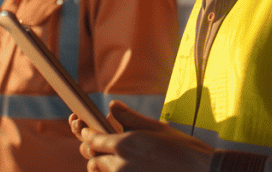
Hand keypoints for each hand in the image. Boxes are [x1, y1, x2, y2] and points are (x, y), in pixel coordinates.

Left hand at [69, 100, 213, 171]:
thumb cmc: (184, 149)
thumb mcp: (157, 128)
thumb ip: (130, 118)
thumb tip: (113, 106)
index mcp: (125, 144)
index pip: (93, 140)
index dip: (87, 135)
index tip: (86, 131)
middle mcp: (121, 164)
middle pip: (93, 160)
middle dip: (93, 153)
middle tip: (100, 148)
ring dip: (102, 167)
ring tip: (113, 160)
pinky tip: (126, 167)